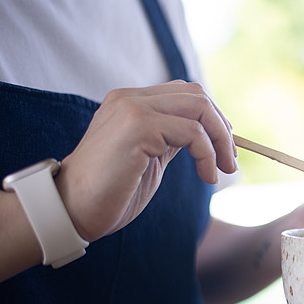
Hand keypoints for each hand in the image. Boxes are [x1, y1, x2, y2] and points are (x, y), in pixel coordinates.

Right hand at [55, 81, 237, 240]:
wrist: (72, 210)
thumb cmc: (111, 191)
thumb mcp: (150, 157)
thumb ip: (171, 138)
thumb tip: (206, 135)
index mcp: (131, 102)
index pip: (186, 93)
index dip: (214, 118)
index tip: (225, 149)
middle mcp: (131, 99)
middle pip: (197, 94)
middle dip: (223, 128)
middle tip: (230, 161)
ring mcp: (133, 109)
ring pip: (199, 108)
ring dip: (221, 141)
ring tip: (223, 170)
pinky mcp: (138, 127)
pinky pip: (192, 132)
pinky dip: (208, 154)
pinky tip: (207, 177)